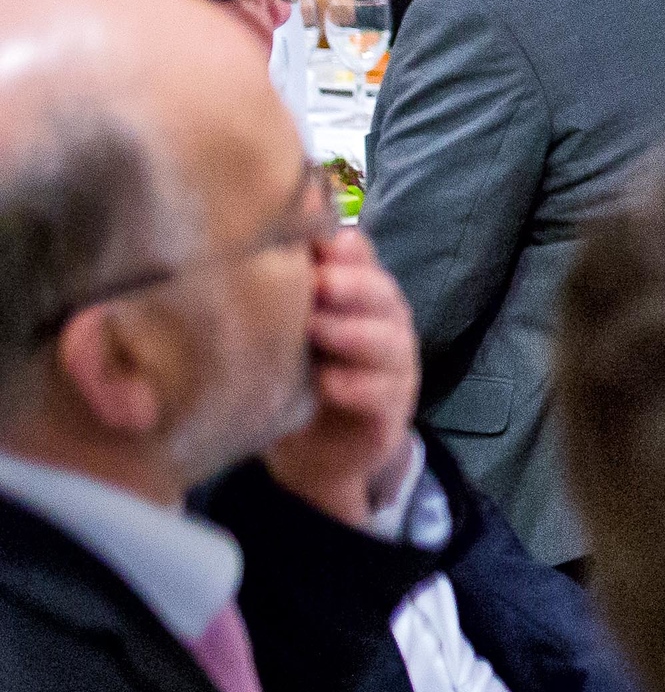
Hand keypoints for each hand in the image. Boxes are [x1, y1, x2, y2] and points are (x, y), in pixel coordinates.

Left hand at [265, 230, 421, 527]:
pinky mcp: (392, 410)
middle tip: (318, 284)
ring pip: (391, 341)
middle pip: (383, 293)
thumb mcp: (279, 330)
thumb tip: (242, 238)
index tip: (312, 243)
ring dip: (355, 333)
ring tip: (318, 331)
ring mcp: (394, 368)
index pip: (359, 258)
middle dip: (353, 285)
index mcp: (357, 296)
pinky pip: (384, 394)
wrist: (313, 452)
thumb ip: (275, 291)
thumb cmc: (291, 378)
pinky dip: (358, 387)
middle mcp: (384, 325)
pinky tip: (329, 384)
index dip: (342, 248)